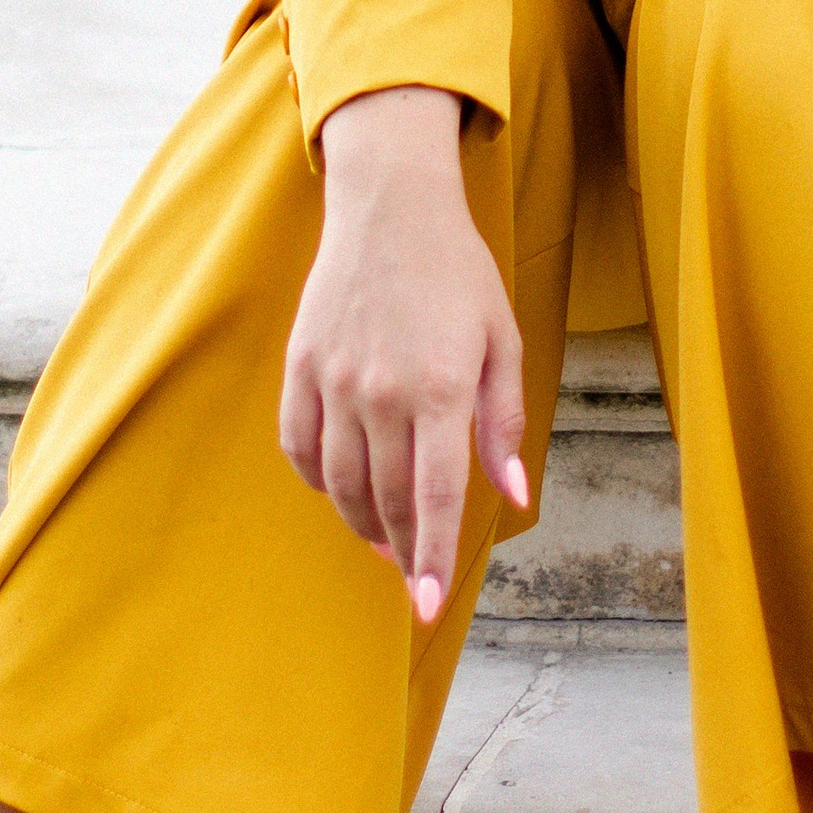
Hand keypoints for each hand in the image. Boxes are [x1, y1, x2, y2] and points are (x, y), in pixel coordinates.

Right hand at [281, 87, 528, 622]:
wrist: (390, 206)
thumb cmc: (458, 272)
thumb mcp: (503, 340)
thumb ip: (504, 422)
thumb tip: (511, 495)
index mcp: (440, 388)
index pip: (432, 498)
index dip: (431, 560)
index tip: (427, 605)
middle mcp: (381, 391)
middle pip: (387, 501)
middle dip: (402, 550)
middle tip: (413, 575)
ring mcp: (334, 381)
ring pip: (342, 484)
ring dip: (363, 524)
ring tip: (385, 540)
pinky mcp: (301, 368)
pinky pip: (301, 448)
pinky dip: (321, 481)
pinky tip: (343, 490)